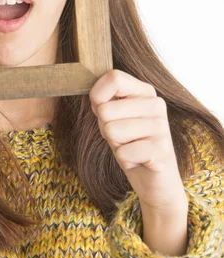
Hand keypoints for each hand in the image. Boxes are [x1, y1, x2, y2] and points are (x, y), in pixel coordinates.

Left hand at [89, 69, 186, 214]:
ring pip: (112, 131)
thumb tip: (95, 96)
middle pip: (106, 110)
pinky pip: (123, 152)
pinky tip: (138, 160)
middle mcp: (156, 104)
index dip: (97, 96)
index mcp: (145, 91)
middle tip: (123, 137)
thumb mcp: (114, 117)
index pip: (113, 77)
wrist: (155, 179)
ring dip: (116, 145)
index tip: (102, 110)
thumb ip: (105, 100)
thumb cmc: (130, 143)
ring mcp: (161, 126)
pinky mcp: (162, 150)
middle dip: (106, 129)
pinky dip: (125, 160)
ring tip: (131, 147)